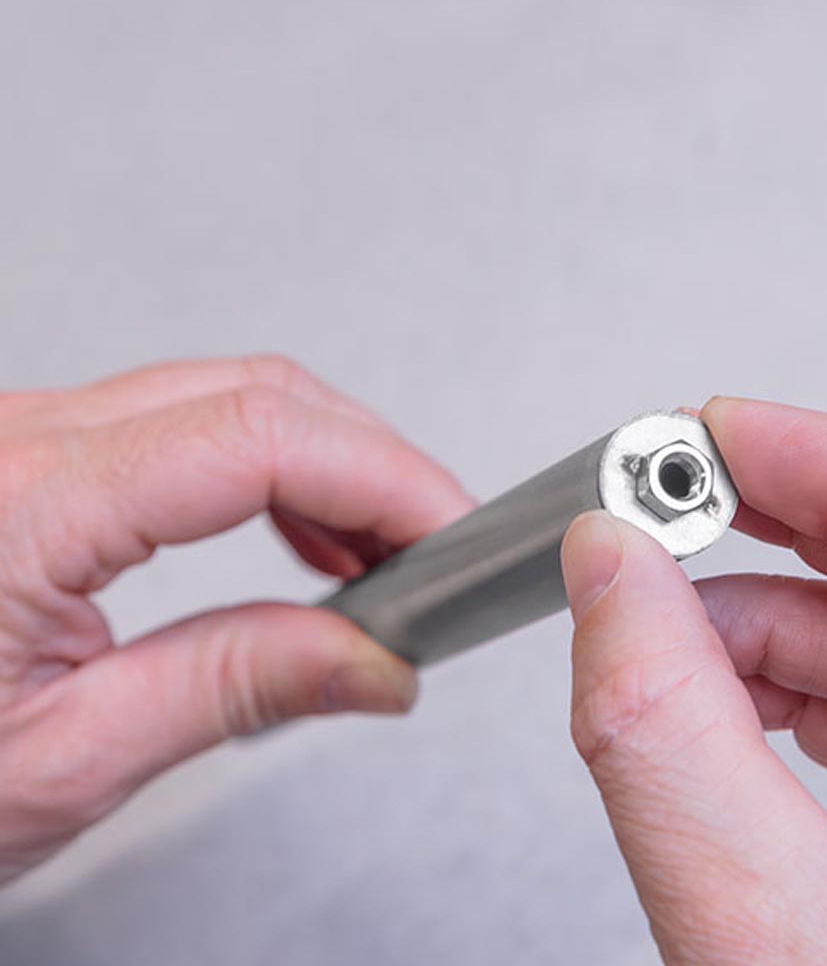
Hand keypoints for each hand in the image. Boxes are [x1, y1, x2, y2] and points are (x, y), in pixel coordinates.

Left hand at [0, 356, 469, 884]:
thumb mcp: (64, 762)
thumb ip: (235, 688)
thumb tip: (375, 661)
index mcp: (19, 507)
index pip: (256, 439)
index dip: (381, 474)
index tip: (451, 530)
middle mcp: (19, 440)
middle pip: (258, 396)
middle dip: (373, 464)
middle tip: (435, 548)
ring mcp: (27, 435)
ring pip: (232, 397)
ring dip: (331, 463)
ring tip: (384, 553)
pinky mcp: (42, 455)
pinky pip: (191, 423)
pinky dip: (276, 469)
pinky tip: (306, 535)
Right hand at [561, 398, 826, 964]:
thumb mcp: (769, 939)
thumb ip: (662, 732)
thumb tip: (604, 574)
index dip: (822, 464)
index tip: (715, 431)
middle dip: (771, 541)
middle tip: (663, 511)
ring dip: (763, 626)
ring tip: (661, 628)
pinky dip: (789, 695)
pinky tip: (719, 694)